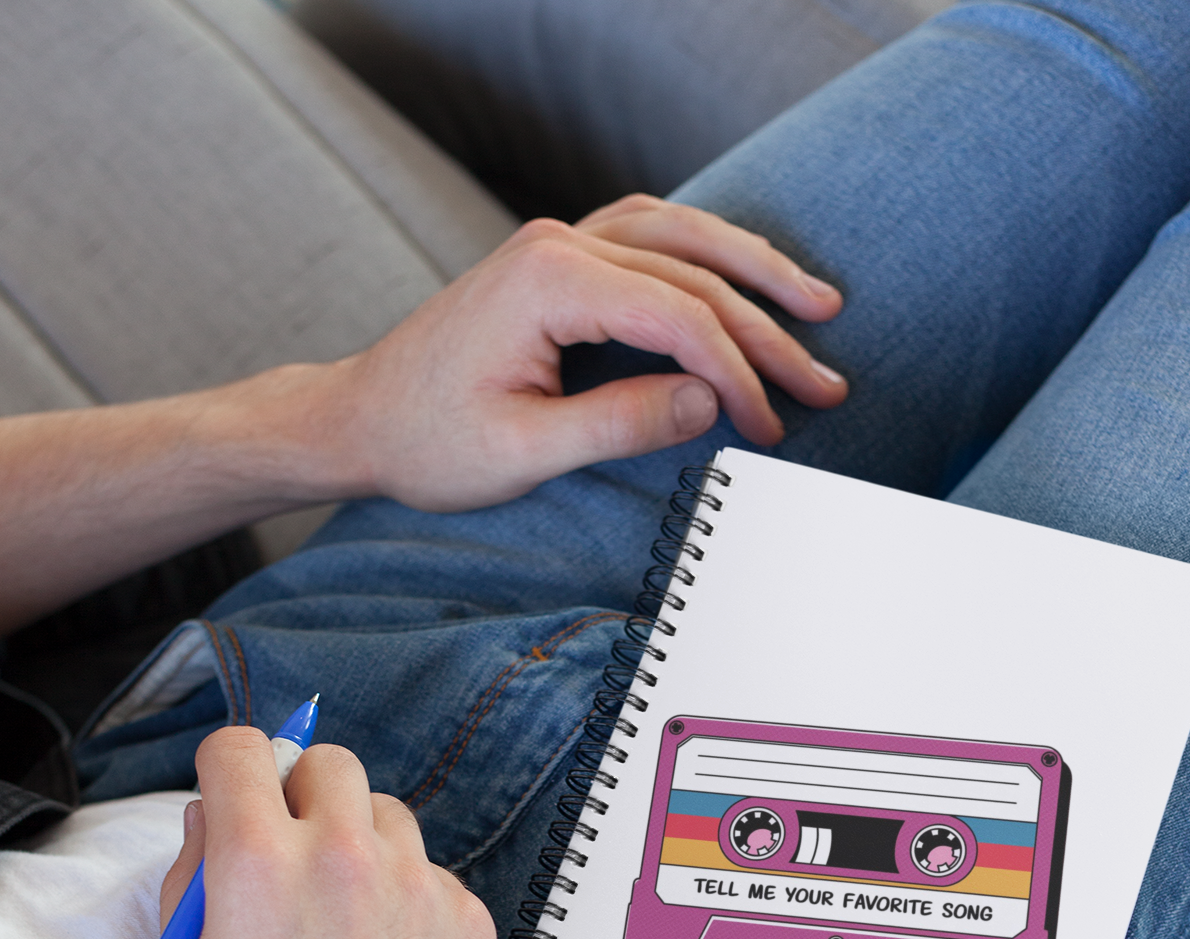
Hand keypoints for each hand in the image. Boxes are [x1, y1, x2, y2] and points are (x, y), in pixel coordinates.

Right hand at [161, 727, 495, 938]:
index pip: (242, 749)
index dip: (230, 769)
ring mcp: (417, 889)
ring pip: (388, 817)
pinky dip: (409, 903)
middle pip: (327, 763)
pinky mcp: (469, 921)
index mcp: (258, 866)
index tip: (236, 788)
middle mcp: (344, 861)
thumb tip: (210, 822)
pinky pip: (433, 878)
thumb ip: (192, 886)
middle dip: (301, 795)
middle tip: (292, 852)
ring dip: (361, 847)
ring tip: (342, 924)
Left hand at [330, 193, 847, 509]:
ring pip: (680, 235)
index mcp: (549, 280)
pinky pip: (649, 236)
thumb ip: (620, 423)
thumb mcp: (525, 452)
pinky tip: (742, 274)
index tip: (771, 429)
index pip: (679, 317)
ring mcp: (556, 244)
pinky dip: (704, 254)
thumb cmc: (429, 440)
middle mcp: (557, 244)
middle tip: (828, 385)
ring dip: (752, 271)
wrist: (361, 419)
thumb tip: (710, 403)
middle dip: (769, 331)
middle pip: (693, 273)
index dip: (738, 375)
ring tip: (817, 305)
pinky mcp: (556, 261)